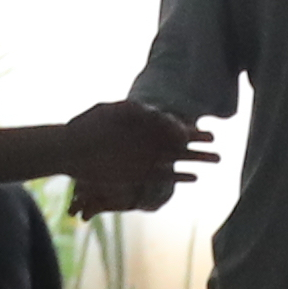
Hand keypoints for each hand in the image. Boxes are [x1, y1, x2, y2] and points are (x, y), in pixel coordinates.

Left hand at [61, 97, 208, 214]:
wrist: (70, 149)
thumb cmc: (88, 126)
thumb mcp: (111, 111)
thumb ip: (133, 111)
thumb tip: (157, 113)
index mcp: (144, 124)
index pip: (173, 124)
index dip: (187, 127)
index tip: (195, 130)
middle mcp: (148, 141)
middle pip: (180, 142)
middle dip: (199, 142)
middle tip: (216, 143)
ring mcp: (146, 159)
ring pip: (178, 159)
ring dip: (197, 159)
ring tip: (217, 159)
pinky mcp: (139, 175)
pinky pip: (164, 177)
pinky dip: (179, 177)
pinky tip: (195, 177)